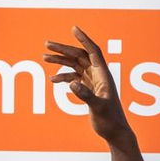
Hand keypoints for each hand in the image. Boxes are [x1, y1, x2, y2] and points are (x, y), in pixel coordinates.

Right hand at [42, 27, 133, 145]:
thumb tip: (71, 83)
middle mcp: (98, 75)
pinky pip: (74, 78)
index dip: (83, 39)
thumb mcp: (98, 108)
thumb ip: (85, 95)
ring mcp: (93, 82)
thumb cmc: (110, 120)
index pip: (93, 51)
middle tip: (47, 44)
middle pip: (79, 56)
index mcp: (103, 74)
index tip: (73, 28)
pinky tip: (53, 79)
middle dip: (63, 49)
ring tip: (44, 57)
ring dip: (60, 61)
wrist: (114, 132)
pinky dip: (63, 77)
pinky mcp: (89, 89)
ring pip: (75, 65)